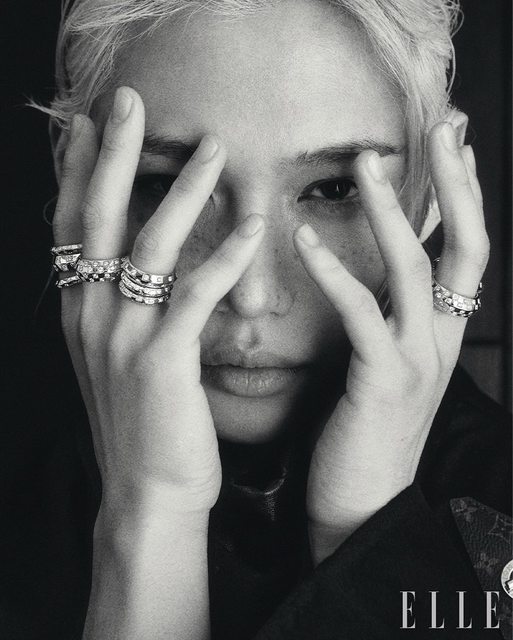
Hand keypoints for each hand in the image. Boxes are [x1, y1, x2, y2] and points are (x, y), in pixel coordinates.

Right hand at [53, 87, 264, 516]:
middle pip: (99, 218)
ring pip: (150, 245)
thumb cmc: (143, 426)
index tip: (88, 124)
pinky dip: (227, 255)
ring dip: (183, 191)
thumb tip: (133, 269)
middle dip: (112, 155)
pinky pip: (197, 295)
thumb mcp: (115, 363)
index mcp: (81, 314)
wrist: (148, 493)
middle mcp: (93, 317)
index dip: (79, 171)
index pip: (74, 226)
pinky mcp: (162, 363)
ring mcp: (123, 338)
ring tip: (212, 149)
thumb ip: (119, 312)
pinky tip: (255, 225)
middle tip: (129, 103)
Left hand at [294, 122, 487, 562]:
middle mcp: (442, 339)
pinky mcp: (383, 380)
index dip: (467, 195)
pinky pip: (362, 314)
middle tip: (444, 126)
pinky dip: (336, 273)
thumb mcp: (386, 364)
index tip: (456, 145)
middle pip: (466, 246)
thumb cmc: (365, 430)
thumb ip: (386, 317)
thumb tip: (373, 272)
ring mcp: (418, 359)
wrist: (362, 503)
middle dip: (456, 184)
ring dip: (393, 212)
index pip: (466, 251)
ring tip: (366, 165)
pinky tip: (305, 240)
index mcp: (442, 333)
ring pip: (416, 269)